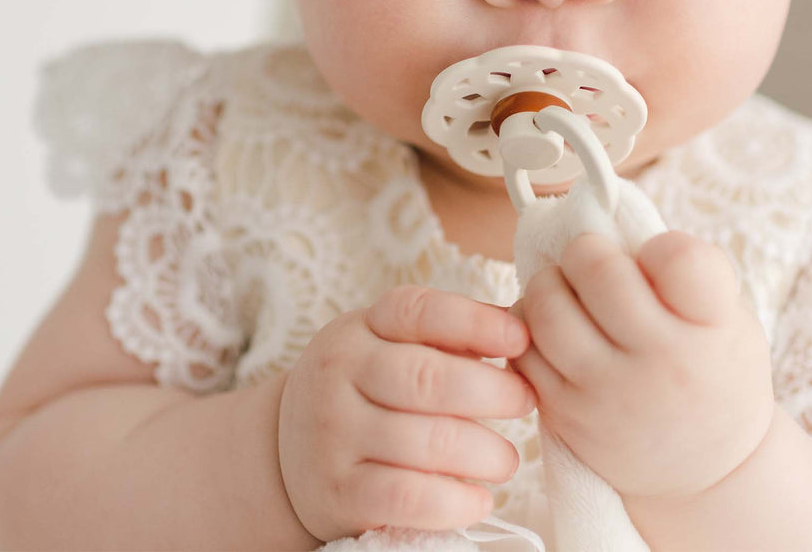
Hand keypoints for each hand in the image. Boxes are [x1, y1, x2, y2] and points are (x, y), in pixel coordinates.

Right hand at [278, 285, 537, 542]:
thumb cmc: (365, 385)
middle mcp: (341, 372)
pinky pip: (406, 498)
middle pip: (428, 378)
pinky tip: (479, 499)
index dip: (477, 322)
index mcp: (363, 326)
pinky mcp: (337, 492)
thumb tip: (518, 326)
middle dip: (492, 392)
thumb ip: (448, 334)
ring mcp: (335, 433)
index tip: (522, 339)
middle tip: (526, 401)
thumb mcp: (390, 343)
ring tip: (507, 460)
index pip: (420, 311)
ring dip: (484, 453)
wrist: (285, 447)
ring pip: (426, 442)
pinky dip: (454, 501)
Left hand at [507, 230, 772, 501]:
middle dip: (584, 250)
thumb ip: (689, 267)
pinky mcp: (569, 417)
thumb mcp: (729, 315)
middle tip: (588, 259)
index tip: (653, 257)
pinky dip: (527, 325)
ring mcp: (611, 395)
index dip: (659, 247)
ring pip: (547, 310)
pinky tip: (550, 327)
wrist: (710, 470)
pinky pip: (524, 351)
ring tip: (562, 288)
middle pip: (598, 272)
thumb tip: (613, 219)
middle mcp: (663, 363)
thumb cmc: (712, 367)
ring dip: (547, 284)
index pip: (680, 261)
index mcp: (711, 326)